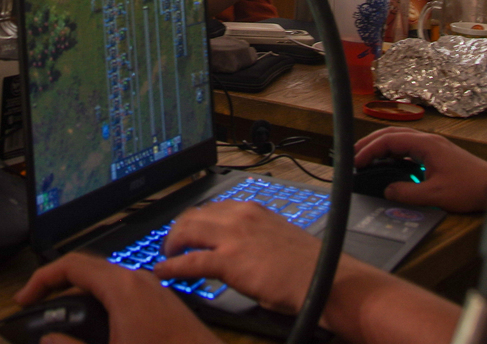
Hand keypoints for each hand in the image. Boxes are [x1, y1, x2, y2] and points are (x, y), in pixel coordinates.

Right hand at [15, 253, 218, 343]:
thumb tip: (49, 340)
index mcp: (123, 288)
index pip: (71, 265)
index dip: (41, 279)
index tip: (24, 298)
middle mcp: (139, 281)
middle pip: (88, 269)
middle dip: (59, 285)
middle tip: (38, 305)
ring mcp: (153, 290)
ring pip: (107, 281)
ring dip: (81, 294)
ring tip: (63, 317)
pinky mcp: (163, 304)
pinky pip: (124, 292)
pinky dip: (102, 302)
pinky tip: (98, 325)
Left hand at [153, 201, 324, 315]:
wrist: (324, 279)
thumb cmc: (309, 265)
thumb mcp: (278, 236)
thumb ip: (255, 234)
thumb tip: (241, 246)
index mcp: (253, 209)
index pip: (212, 207)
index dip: (195, 219)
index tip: (188, 229)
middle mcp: (240, 216)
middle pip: (193, 215)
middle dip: (177, 229)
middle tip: (171, 243)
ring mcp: (233, 237)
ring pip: (187, 231)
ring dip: (172, 243)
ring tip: (166, 255)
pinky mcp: (229, 261)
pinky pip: (190, 262)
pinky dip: (172, 266)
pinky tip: (163, 271)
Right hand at [354, 129, 486, 212]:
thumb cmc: (470, 188)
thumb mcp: (436, 195)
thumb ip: (408, 193)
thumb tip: (388, 191)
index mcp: (426, 144)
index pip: (389, 140)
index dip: (369, 149)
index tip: (356, 162)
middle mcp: (429, 140)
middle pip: (392, 134)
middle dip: (371, 142)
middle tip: (354, 155)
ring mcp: (434, 146)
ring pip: (401, 138)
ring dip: (382, 146)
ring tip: (367, 157)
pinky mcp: (438, 154)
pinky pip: (409, 147)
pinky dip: (394, 152)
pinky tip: (389, 163)